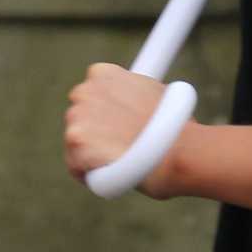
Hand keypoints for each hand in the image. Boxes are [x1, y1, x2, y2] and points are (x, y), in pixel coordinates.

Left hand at [63, 63, 192, 198]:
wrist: (175, 148)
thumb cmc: (176, 127)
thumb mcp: (157, 96)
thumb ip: (134, 96)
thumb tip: (135, 107)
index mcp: (102, 74)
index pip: (91, 95)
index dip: (105, 114)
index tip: (117, 128)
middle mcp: (85, 90)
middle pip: (78, 118)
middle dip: (95, 133)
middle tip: (118, 148)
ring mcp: (77, 116)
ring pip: (75, 144)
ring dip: (93, 156)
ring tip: (121, 164)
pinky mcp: (76, 141)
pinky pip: (75, 166)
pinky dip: (89, 175)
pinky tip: (111, 177)